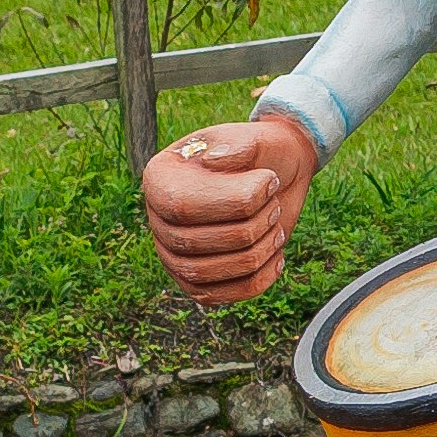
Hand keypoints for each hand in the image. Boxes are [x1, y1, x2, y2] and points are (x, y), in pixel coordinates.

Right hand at [143, 113, 317, 306]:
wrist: (277, 174)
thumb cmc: (261, 154)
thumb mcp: (254, 139)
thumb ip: (237, 145)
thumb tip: (214, 161)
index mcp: (160, 180)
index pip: (184, 206)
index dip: (234, 201)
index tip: (268, 180)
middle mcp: (159, 220)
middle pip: (198, 242)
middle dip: (252, 223)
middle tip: (274, 201)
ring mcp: (175, 255)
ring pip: (210, 273)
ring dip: (258, 249)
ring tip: (274, 223)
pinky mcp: (199, 283)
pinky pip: (222, 297)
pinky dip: (258, 279)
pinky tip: (276, 256)